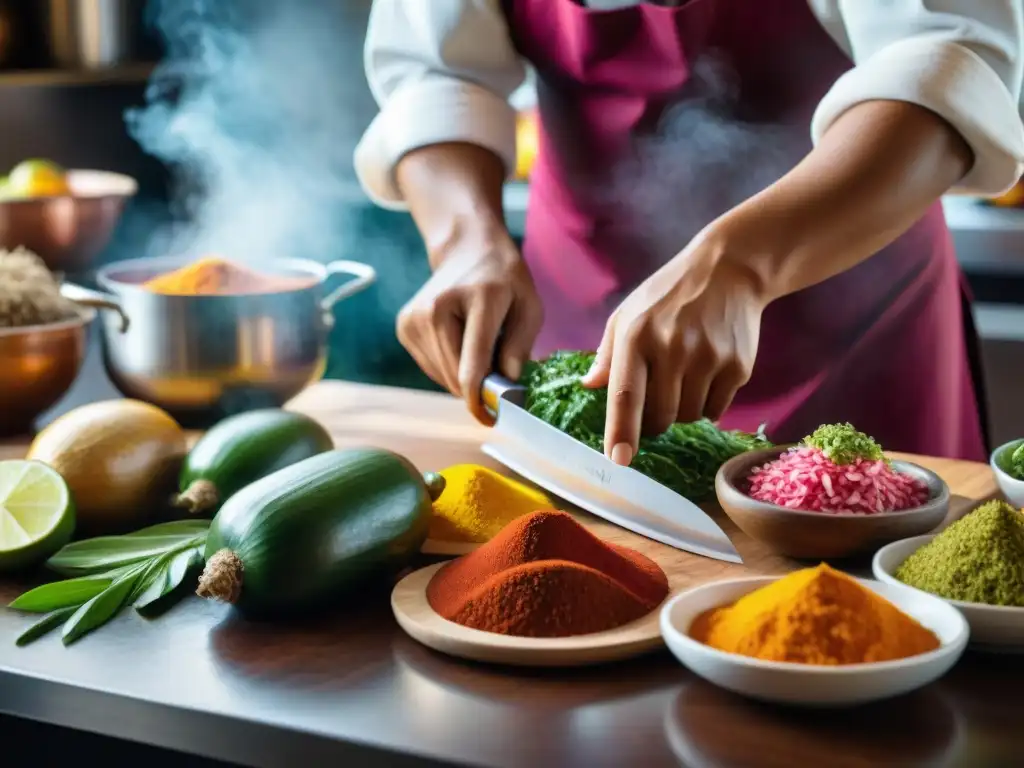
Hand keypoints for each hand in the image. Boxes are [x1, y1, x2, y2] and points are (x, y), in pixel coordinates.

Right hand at [397, 229, 542, 420]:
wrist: (466, 249)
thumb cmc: (504, 279)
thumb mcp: (529, 306)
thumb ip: (521, 346)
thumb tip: (506, 384)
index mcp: (478, 299)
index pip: (472, 365)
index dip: (480, 399)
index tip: (490, 419)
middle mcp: (437, 309)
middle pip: (455, 376)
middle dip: (478, 387)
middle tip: (498, 376)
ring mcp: (415, 318)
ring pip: (442, 376)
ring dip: (463, 377)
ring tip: (479, 348)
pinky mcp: (404, 327)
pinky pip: (431, 367)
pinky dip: (449, 367)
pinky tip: (460, 343)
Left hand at [581, 223, 764, 465]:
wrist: (729, 269)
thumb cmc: (668, 295)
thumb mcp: (628, 313)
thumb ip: (607, 352)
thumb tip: (589, 385)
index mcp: (636, 335)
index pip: (625, 394)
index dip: (621, 431)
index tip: (618, 460)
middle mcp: (672, 347)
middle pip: (660, 416)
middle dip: (653, 421)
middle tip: (656, 401)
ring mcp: (708, 357)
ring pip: (689, 416)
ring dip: (682, 410)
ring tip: (684, 378)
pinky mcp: (737, 365)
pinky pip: (716, 409)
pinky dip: (708, 403)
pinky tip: (706, 374)